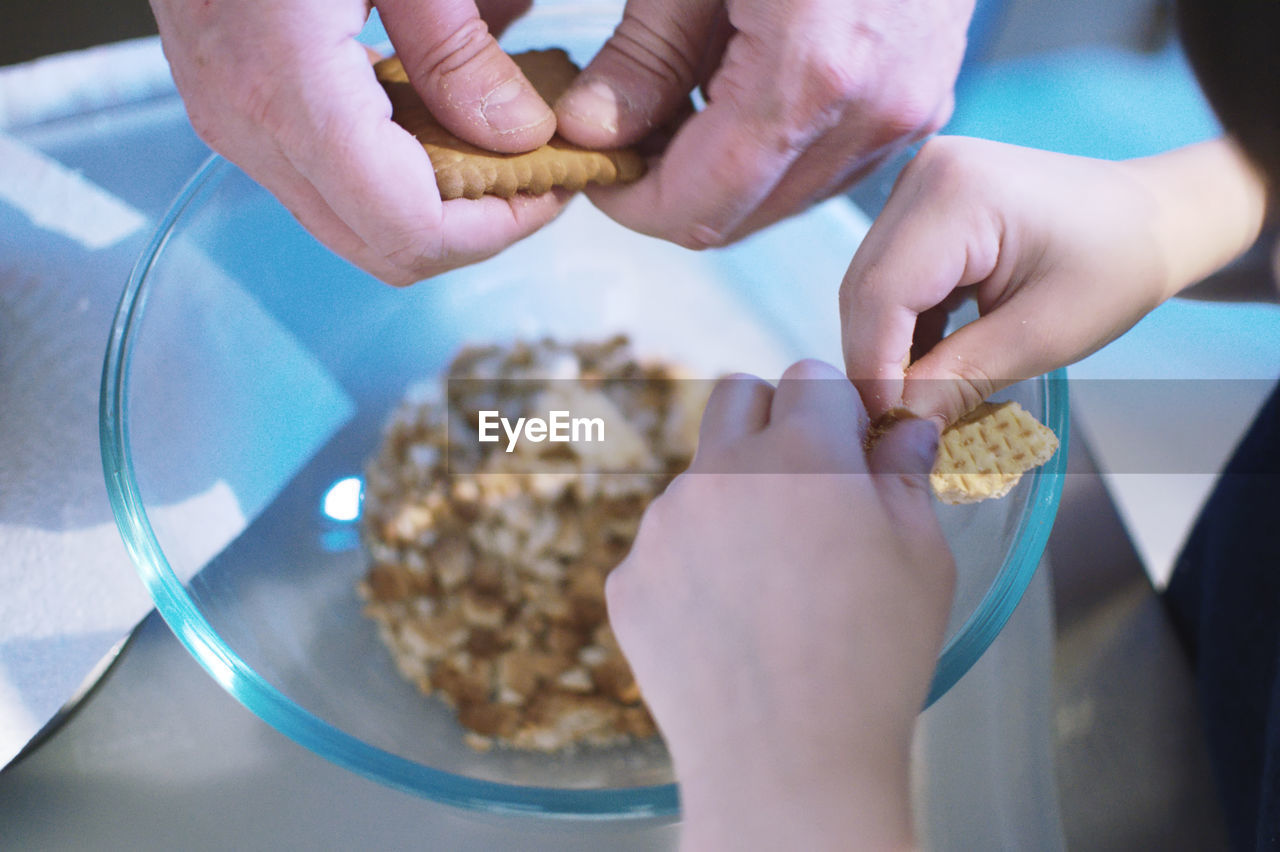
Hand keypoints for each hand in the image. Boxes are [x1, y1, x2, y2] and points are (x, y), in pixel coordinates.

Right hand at [151, 0, 567, 284]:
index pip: (411, 231)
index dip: (498, 227)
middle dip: (475, 227)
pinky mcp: (232, 108)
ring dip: (436, 205)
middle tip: (537, 175)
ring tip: (497, 150)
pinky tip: (436, 122)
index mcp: (290, 92)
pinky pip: (324, 181)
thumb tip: (521, 136)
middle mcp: (249, 128)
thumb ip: (458, 50)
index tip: (554, 185)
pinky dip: (392, 174)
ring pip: (353, 225)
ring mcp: (232, 124)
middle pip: (384, 249)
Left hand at [552, 0, 972, 248]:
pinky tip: (741, 87)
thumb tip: (593, 132)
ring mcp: (908, 112)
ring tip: (684, 99)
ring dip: (722, 174)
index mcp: (812, 74)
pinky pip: (829, 165)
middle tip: (626, 132)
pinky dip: (773, 151)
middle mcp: (873, 112)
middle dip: (671, 191)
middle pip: (741, 217)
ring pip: (784, 200)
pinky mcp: (923, 101)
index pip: (699, 206)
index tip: (595, 166)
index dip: (631, 204)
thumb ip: (644, 55)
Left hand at [607, 359, 952, 849]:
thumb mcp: (921, 557)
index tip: (849, 451)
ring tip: (770, 582)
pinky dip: (693, 565)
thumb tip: (904, 432)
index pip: (807, 378)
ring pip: (697, 477)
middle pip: (735, 396)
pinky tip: (728, 621)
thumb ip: (904, 475)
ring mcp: (663, 525)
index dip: (835, 412)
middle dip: (771, 420)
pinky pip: (663, 545)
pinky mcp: (629, 578)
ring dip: (731, 501)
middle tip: (803, 485)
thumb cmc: (872, 659)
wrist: (786, 763)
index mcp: (800, 452)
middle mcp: (719, 471)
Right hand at [839, 136, 1268, 425]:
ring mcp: (919, 183)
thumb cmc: (1118, 266)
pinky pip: (890, 275)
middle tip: (900, 427)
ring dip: (885, 347)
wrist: (1154, 218)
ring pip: (870, 286)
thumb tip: (900, 429)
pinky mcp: (923, 203)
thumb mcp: (1043, 336)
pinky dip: (902, 325)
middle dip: (876, 362)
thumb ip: (959, 379)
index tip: (891, 432)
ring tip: (916, 400)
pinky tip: (930, 361)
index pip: (881, 296)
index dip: (875, 369)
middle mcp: (923, 174)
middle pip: (865, 289)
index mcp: (954, 193)